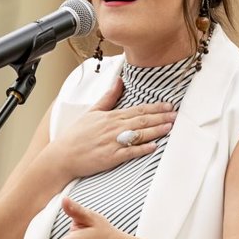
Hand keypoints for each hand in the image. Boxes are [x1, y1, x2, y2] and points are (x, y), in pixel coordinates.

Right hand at [47, 77, 176, 178]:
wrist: (62, 156)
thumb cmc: (76, 135)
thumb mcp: (92, 112)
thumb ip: (108, 97)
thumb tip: (119, 81)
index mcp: (111, 116)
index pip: (137, 110)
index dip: (155, 108)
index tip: (169, 106)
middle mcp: (113, 128)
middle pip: (142, 121)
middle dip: (161, 117)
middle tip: (176, 115)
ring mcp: (112, 143)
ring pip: (138, 135)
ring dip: (156, 131)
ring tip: (170, 127)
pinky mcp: (110, 157)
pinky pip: (129, 152)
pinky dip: (142, 149)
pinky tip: (154, 146)